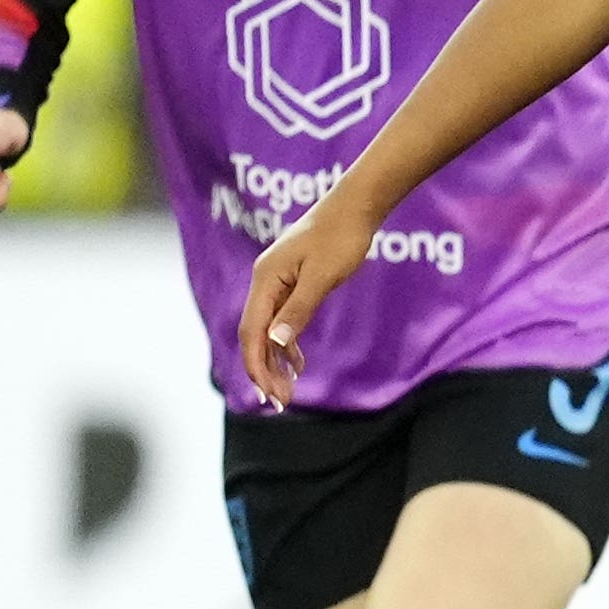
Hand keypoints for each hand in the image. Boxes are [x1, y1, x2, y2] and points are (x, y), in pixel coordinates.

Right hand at [239, 199, 378, 409]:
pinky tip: (297, 361)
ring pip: (268, 328)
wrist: (357, 206)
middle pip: (255, 334)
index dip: (257, 366)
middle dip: (264, 370)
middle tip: (281, 402)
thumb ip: (299, 309)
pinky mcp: (292, 280)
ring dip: (275, 360)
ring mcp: (277, 281)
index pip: (252, 333)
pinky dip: (286, 342)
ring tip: (288, 389)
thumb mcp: (323, 276)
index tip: (269, 395)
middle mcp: (265, 281)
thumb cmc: (342, 237)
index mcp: (265, 280)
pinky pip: (281, 318)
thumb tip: (275, 342)